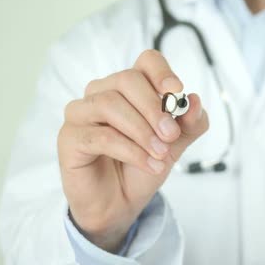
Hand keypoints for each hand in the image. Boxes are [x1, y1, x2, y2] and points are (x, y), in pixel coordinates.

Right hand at [58, 49, 207, 251]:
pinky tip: (149, 164)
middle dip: (154, 108)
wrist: (121, 202)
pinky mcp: (70, 138)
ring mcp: (81, 113)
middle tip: (171, 135)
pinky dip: (131, 150)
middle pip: (127, 80)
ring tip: (161, 154)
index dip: (162, 72)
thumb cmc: (143, 163)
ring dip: (142, 131)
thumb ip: (189, 123)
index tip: (177, 91)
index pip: (146, 61)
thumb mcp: (175, 143)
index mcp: (130, 87)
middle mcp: (102, 92)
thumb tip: (195, 102)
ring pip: (110, 104)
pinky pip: (101, 135)